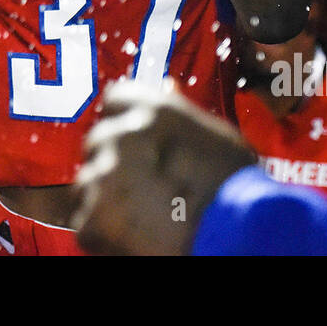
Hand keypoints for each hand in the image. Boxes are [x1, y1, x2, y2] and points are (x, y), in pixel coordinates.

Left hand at [72, 80, 255, 255]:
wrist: (242, 235)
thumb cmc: (238, 190)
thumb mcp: (215, 137)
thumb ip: (179, 117)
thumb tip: (168, 88)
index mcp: (154, 110)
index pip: (115, 99)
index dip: (124, 120)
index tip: (133, 140)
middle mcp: (124, 135)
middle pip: (98, 142)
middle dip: (114, 162)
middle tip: (141, 187)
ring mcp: (105, 176)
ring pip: (88, 181)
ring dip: (105, 197)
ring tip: (140, 217)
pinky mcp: (93, 217)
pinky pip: (84, 221)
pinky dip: (102, 232)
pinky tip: (131, 238)